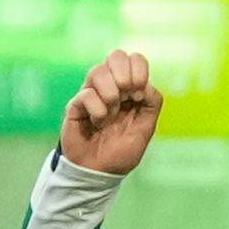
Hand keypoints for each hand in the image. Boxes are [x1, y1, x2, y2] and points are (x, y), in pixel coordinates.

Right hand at [60, 49, 161, 174]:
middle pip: (115, 56)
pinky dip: (97, 108)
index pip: (135, 60)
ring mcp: (92, 94)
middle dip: (124, 73)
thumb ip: (152, 106)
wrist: (98, 172)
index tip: (139, 95)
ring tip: (112, 112)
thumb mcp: (145, 130)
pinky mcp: (76, 105)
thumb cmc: (121, 152)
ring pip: (97, 70)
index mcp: (130, 90)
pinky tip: (99, 122)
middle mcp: (110, 87)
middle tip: (127, 94)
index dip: (139, 69)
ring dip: (110, 92)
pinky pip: (86, 94)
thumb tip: (146, 85)